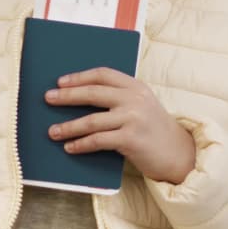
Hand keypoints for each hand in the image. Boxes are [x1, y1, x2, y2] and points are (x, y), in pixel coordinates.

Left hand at [47, 68, 195, 184]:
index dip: (79, 77)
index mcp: (136, 86)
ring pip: (91, 120)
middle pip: (93, 93)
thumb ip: (120, 98)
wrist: (179, 154)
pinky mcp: (131, 139)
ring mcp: (133, 118)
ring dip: (68, 126)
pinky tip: (70, 147)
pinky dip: (81, 144)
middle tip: (48, 99)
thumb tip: (80, 98)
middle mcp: (135, 99)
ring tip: (53, 131)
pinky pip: (98, 140)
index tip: (60, 81)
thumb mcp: (141, 106)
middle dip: (67, 96)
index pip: (103, 74)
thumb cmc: (154, 131)